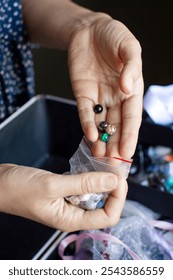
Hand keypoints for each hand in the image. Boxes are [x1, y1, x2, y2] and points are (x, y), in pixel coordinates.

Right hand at [0, 164, 126, 231]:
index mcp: (71, 220)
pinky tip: (92, 164)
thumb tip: (112, 181)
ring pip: (95, 193)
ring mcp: (69, 202)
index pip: (107, 217)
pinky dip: (90, 174)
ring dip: (102, 179)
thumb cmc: (17, 189)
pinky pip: (84, 185)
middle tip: (115, 167)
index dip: (118, 198)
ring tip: (106, 163)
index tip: (119, 178)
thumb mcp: (52, 186)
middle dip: (113, 186)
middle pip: (104, 205)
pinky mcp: (64, 191)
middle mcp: (73, 213)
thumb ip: (84, 184)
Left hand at [68, 13, 143, 158]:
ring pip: (102, 124)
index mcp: (131, 90)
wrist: (89, 30)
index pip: (132, 117)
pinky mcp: (83, 95)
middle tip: (112, 163)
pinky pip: (85, 112)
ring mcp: (99, 98)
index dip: (130, 136)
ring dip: (101, 140)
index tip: (127, 153)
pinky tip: (89, 136)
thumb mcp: (129, 47)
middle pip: (117, 126)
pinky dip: (87, 124)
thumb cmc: (113, 36)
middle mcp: (116, 98)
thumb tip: (128, 88)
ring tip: (100, 157)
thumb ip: (131, 66)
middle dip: (115, 144)